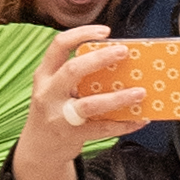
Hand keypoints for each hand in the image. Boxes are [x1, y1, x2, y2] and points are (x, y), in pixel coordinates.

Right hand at [8, 25, 145, 179]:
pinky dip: (124, 124)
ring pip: (90, 105)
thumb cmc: (53, 109)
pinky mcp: (72, 136)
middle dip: (100, 59)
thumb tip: (116, 59)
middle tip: (124, 52)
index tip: (105, 31)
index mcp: (44, 75)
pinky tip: (139, 119)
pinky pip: (102, 129)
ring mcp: (59, 116)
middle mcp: (48, 93)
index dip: (81, 34)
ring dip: (118, 98)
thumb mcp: (54, 87)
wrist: (39, 147)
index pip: (58, 46)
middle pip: (73, 71)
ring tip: (140, 92)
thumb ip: (74, 74)